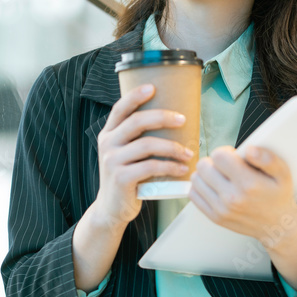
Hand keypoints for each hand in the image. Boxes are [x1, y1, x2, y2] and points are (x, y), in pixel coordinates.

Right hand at [94, 83, 195, 230]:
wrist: (112, 208)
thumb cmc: (127, 176)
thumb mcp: (125, 153)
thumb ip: (138, 138)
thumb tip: (172, 120)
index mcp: (108, 134)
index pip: (120, 109)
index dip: (135, 96)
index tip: (153, 88)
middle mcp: (107, 144)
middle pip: (137, 122)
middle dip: (163, 117)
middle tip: (183, 120)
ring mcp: (112, 161)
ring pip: (147, 145)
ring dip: (173, 147)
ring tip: (188, 153)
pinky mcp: (121, 178)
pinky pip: (150, 166)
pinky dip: (170, 167)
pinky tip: (182, 169)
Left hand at [187, 145, 296, 248]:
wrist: (276, 226)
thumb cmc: (278, 196)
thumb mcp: (283, 173)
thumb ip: (268, 158)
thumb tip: (250, 149)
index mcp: (248, 184)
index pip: (218, 156)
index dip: (225, 152)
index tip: (234, 157)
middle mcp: (232, 198)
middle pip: (204, 166)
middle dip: (214, 162)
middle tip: (227, 167)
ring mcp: (221, 209)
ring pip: (196, 179)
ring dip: (206, 174)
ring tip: (221, 176)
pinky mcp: (215, 217)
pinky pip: (193, 195)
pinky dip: (201, 187)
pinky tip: (214, 186)